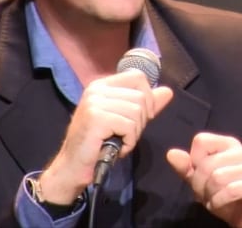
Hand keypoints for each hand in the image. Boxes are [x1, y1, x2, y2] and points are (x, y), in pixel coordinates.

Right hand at [39, 70, 173, 202]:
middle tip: (125, 135)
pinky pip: (129, 126)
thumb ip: (146, 105)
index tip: (142, 116)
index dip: (148, 96)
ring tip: (119, 141)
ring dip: (134, 133)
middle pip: (140, 96)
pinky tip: (117, 148)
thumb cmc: (99, 143)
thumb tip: (168, 91)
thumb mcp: (125, 120)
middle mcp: (97, 88)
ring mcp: (95, 102)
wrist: (73, 166)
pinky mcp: (96, 117)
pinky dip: (129, 141)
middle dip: (141, 120)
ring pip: (137, 111)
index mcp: (103, 84)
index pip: (137, 76)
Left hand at [166, 132, 241, 227]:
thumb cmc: (224, 197)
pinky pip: (230, 190)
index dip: (194, 162)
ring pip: (218, 177)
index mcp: (230, 144)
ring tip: (216, 200)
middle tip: (207, 195)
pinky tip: (222, 205)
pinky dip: (219, 202)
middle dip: (200, 185)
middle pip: (207, 163)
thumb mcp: (200, 182)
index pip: (201, 141)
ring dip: (211, 195)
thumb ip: (186, 168)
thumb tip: (171, 153)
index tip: (201, 177)